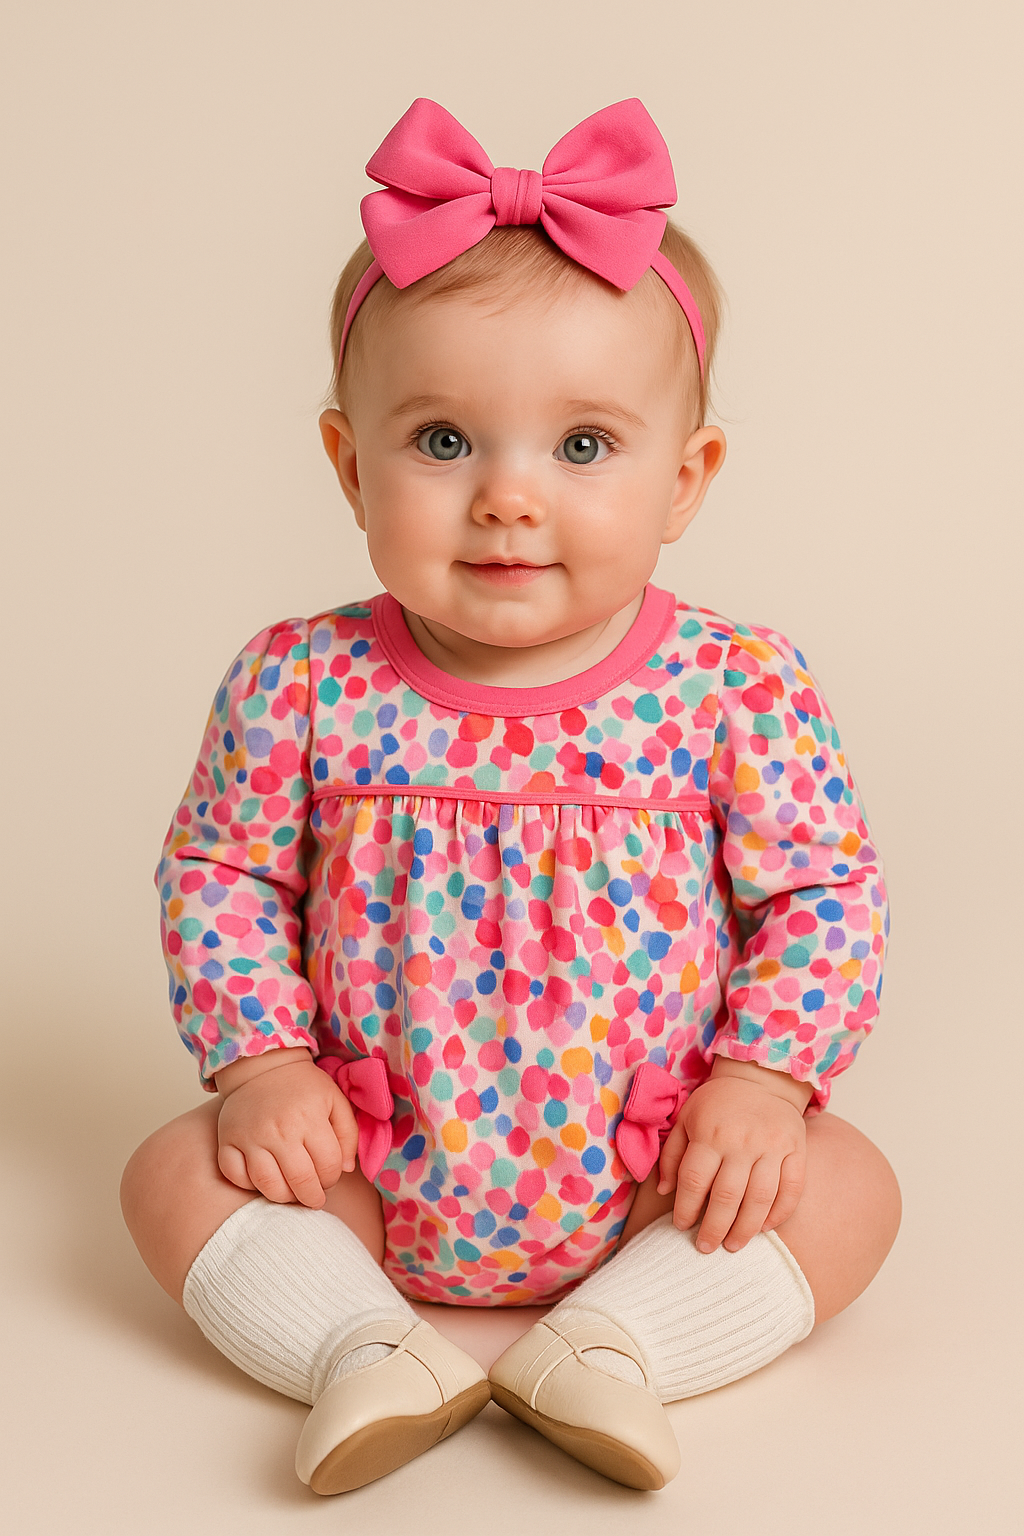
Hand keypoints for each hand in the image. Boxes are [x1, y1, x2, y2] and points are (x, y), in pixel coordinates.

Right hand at [215, 1049, 358, 1207]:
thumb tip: (345, 1170)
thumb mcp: (335, 1100)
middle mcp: (279, 1129)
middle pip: (300, 1181)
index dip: (333, 1179)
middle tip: (314, 1197)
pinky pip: (235, 1176)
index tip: (329, 1179)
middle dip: (312, 1197)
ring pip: (268, 1185)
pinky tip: (264, 1180)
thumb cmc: (303, 1087)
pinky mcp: (228, 1140)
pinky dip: (249, 1185)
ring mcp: (251, 1137)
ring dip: (284, 1197)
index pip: (328, 1166)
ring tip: (292, 1193)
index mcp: (309, 1117)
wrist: (262, 1066)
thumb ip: (348, 1134)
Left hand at [656, 1062, 807, 1253]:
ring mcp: (773, 1146)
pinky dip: (779, 1214)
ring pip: (760, 1199)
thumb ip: (673, 1155)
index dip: (685, 1209)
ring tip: (733, 1245)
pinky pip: (792, 1190)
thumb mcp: (686, 1118)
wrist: (760, 1077)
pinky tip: (765, 1228)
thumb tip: (664, 1192)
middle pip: (726, 1197)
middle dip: (714, 1228)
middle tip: (706, 1247)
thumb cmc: (717, 1103)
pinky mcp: (797, 1150)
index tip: (681, 1226)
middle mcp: (742, 1141)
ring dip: (746, 1229)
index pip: (694, 1181)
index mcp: (710, 1133)